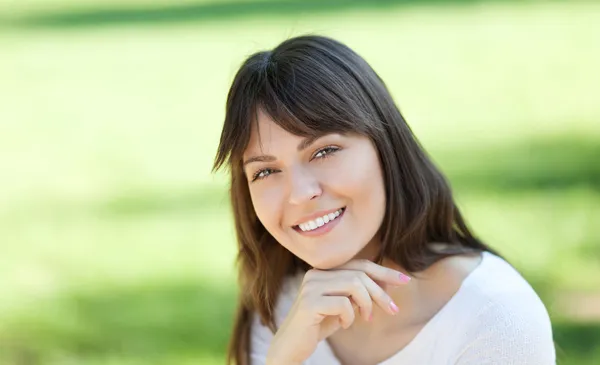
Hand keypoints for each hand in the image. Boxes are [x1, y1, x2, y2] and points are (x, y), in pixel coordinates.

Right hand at [265, 259, 410, 364]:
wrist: (291, 346)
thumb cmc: (318, 325)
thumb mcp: (344, 306)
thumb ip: (360, 292)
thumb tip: (389, 282)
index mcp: (323, 271)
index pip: (359, 264)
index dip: (384, 271)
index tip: (405, 280)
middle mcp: (315, 274)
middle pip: (359, 274)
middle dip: (381, 292)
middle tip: (393, 310)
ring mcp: (310, 286)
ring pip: (354, 284)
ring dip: (367, 304)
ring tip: (366, 318)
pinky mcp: (308, 302)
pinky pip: (343, 303)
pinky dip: (350, 316)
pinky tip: (344, 324)